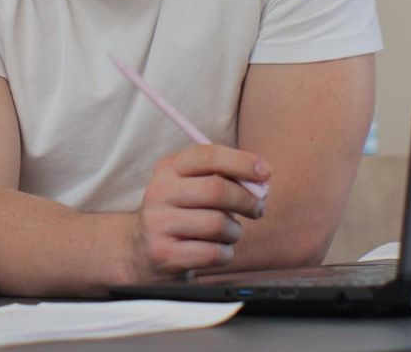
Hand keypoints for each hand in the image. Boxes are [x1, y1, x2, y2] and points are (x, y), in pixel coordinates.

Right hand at [127, 144, 270, 280]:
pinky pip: (213, 253)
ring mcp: (158, 224)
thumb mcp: (193, 188)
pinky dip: (225, 253)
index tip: (266, 173)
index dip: (242, 162)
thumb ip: (225, 179)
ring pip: (218, 224)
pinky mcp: (163, 254)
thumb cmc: (183, 216)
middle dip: (247, 200)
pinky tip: (215, 251)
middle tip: (257, 209)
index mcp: (168, 169)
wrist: (144, 254)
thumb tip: (261, 182)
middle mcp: (158, 193)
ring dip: (234, 231)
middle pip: (216, 190)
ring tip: (227, 233)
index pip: (208, 155)